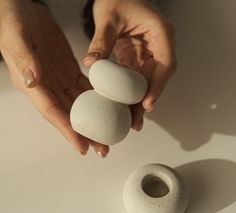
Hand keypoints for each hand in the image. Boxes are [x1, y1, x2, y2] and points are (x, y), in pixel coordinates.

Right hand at [0, 0, 108, 156]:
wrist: (24, 8)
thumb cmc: (14, 20)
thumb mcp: (16, 36)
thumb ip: (23, 58)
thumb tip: (33, 80)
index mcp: (33, 84)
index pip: (52, 113)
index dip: (67, 131)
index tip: (82, 147)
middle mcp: (47, 87)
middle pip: (69, 116)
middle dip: (85, 134)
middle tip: (102, 149)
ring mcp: (59, 81)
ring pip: (80, 106)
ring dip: (94, 121)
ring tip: (108, 135)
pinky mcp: (69, 72)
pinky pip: (85, 90)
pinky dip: (97, 101)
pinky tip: (108, 109)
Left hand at [83, 0, 176, 130]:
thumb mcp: (109, 18)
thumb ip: (101, 41)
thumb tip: (91, 64)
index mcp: (161, 33)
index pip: (166, 64)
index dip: (158, 86)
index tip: (147, 104)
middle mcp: (159, 46)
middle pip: (157, 79)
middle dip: (147, 101)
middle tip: (136, 122)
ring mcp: (150, 54)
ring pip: (147, 83)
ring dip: (139, 102)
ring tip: (131, 121)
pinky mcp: (139, 59)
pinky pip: (137, 80)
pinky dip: (130, 94)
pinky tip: (123, 107)